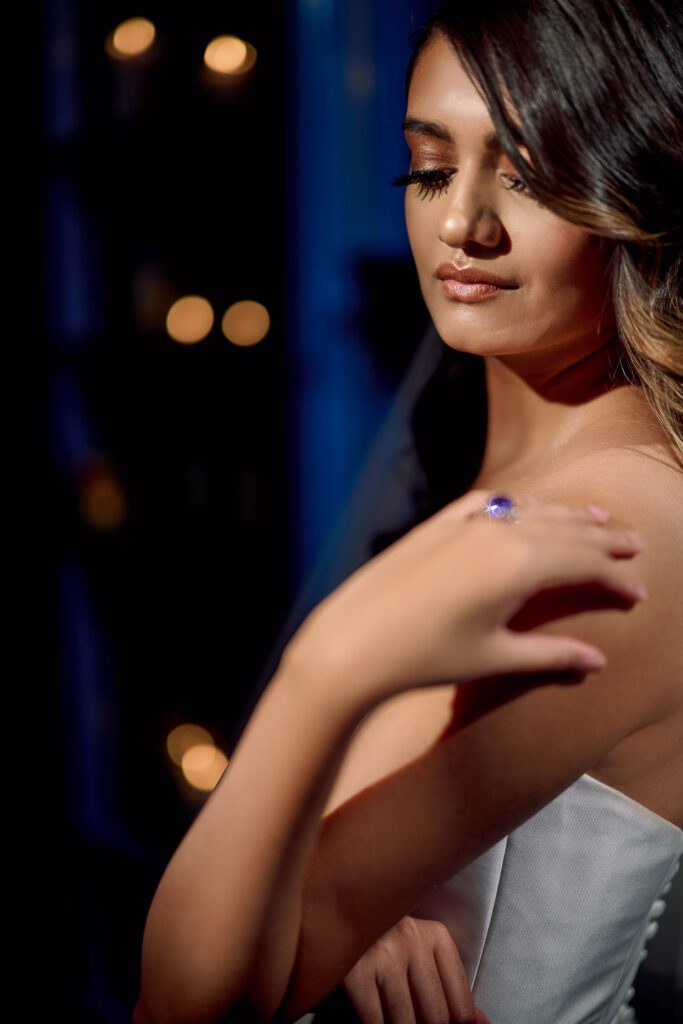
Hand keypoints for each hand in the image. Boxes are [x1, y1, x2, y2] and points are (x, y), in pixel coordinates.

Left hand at [286, 489, 645, 705]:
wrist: (354, 641)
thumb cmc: (425, 656)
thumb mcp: (494, 657)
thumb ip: (551, 655)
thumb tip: (598, 662)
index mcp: (521, 565)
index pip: (586, 564)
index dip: (617, 577)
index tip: (639, 593)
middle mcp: (499, 533)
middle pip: (568, 530)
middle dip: (605, 539)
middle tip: (635, 544)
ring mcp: (467, 523)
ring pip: (534, 511)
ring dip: (569, 516)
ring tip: (598, 518)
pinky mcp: (439, 524)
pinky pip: (492, 503)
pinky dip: (521, 504)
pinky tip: (531, 506)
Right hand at [342, 914, 490, 1023]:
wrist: (340, 908)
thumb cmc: (387, 936)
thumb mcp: (424, 949)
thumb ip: (450, 984)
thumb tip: (481, 1023)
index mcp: (436, 936)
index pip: (461, 1004)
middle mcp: (412, 941)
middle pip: (435, 1017)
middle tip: (417, 1019)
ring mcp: (383, 955)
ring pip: (405, 1022)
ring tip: (396, 1014)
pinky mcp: (355, 971)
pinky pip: (375, 1021)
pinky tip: (378, 1017)